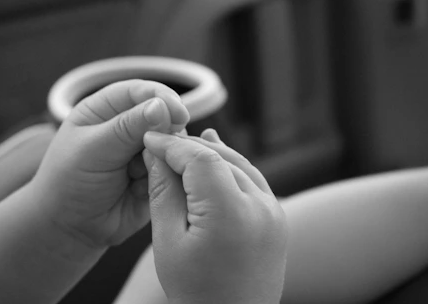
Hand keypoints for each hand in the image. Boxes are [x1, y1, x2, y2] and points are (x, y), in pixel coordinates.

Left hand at [32, 80, 189, 248]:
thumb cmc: (69, 183)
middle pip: (163, 116)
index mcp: (105, 109)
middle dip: (166, 132)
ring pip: (172, 143)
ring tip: (137, 176)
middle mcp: (127, 126)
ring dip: (163, 157)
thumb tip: (162, 106)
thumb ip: (126, 128)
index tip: (178, 114)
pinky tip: (142, 189)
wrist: (70, 228)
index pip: (140, 91)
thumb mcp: (92, 150)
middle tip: (161, 150)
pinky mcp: (155, 174)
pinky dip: (165, 177)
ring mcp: (143, 151)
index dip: (161, 98)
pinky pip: (173, 169)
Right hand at [143, 129, 287, 303]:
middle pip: (220, 157)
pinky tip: (215, 156)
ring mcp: (274, 212)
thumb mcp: (167, 242)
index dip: (172, 144)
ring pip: (238, 164)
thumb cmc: (194, 292)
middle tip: (160, 143)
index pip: (200, 158)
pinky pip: (252, 180)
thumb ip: (163, 192)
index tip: (150, 139)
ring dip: (210, 153)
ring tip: (182, 144)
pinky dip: (230, 167)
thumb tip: (156, 154)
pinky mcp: (277, 218)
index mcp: (231, 214)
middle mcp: (261, 207)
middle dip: (188, 146)